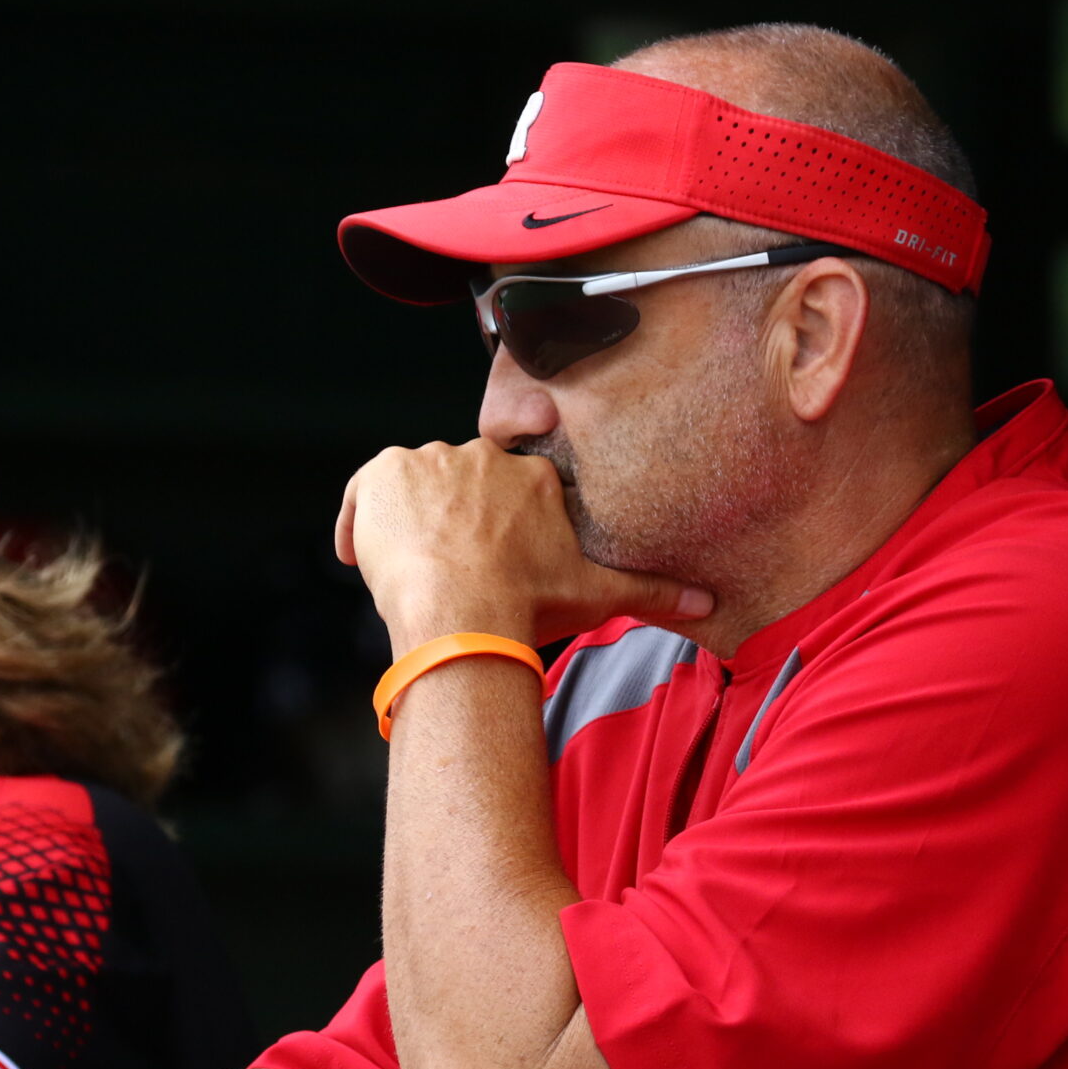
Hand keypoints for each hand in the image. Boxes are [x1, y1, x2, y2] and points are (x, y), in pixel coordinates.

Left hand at [334, 439, 709, 652]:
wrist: (463, 611)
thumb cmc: (529, 605)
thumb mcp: (597, 595)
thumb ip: (652, 594)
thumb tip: (708, 605)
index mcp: (532, 476)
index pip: (507, 492)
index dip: (496, 530)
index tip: (490, 563)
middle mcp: (481, 457)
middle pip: (458, 488)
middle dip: (452, 527)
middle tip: (448, 575)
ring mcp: (429, 461)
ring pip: (412, 488)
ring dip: (408, 524)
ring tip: (410, 572)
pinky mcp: (383, 473)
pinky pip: (363, 493)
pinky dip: (359, 522)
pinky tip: (361, 560)